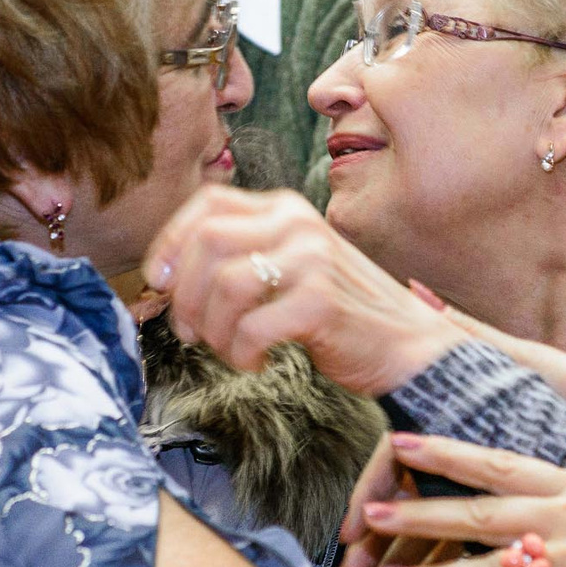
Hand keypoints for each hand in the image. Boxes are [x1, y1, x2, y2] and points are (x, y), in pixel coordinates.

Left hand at [143, 187, 461, 395]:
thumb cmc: (339, 312)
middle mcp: (298, 224)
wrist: (408, 344)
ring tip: (229, 350)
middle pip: (206, 242)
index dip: (170, 242)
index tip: (157, 282)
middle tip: (189, 331)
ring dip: (212, 330)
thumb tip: (163, 279)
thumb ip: (240, 258)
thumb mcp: (289, 267)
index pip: (206, 204)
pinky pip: (251, 327)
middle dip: (182, 294)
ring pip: (223, 286)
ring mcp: (312, 260)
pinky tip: (256, 363)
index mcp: (285, 208)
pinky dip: (241, 354)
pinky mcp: (321, 302)